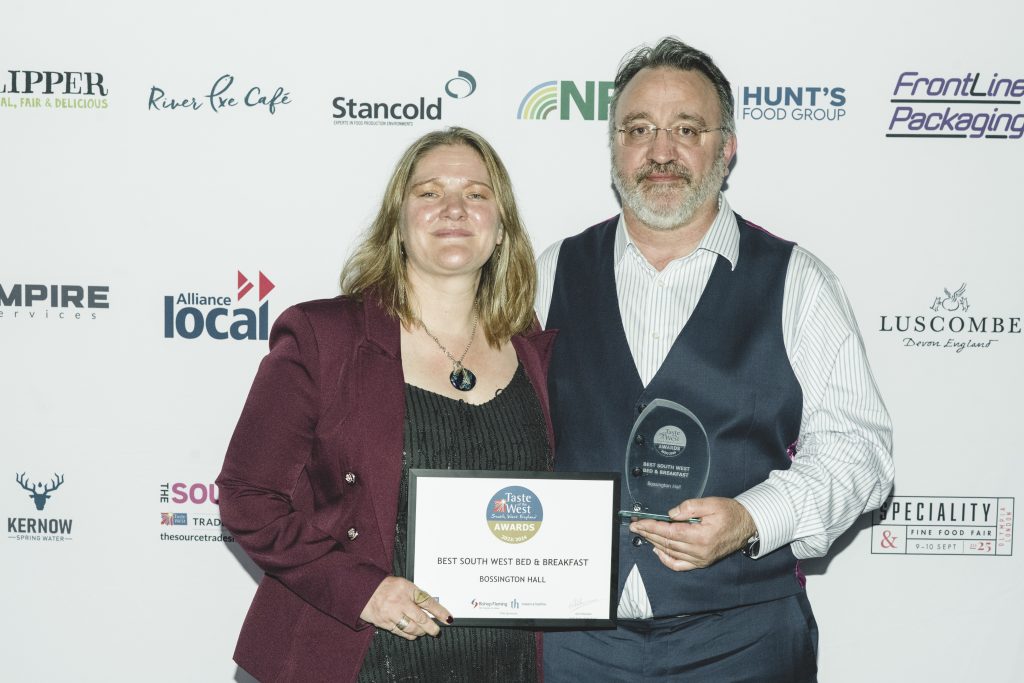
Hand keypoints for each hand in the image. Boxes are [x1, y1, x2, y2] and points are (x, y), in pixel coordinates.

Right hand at [359, 576, 452, 639]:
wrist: (363, 590)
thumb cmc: (385, 586)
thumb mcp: (403, 584)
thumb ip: (415, 595)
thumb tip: (431, 607)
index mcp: (407, 589)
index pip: (428, 602)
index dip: (440, 612)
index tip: (448, 619)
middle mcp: (400, 601)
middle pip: (421, 618)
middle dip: (431, 627)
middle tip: (436, 631)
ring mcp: (392, 614)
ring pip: (412, 628)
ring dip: (421, 632)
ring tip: (424, 631)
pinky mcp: (385, 623)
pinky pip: (401, 632)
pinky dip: (409, 635)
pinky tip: (413, 634)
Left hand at [629, 497, 756, 571]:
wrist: (747, 526)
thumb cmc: (730, 513)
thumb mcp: (711, 503)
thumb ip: (689, 507)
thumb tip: (671, 514)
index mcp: (701, 536)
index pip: (668, 532)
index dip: (651, 527)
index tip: (638, 522)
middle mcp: (699, 551)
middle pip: (666, 542)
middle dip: (648, 533)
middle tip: (635, 526)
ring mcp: (700, 559)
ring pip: (670, 552)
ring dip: (654, 542)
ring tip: (643, 533)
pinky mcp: (701, 562)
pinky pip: (679, 565)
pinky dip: (666, 559)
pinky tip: (657, 550)